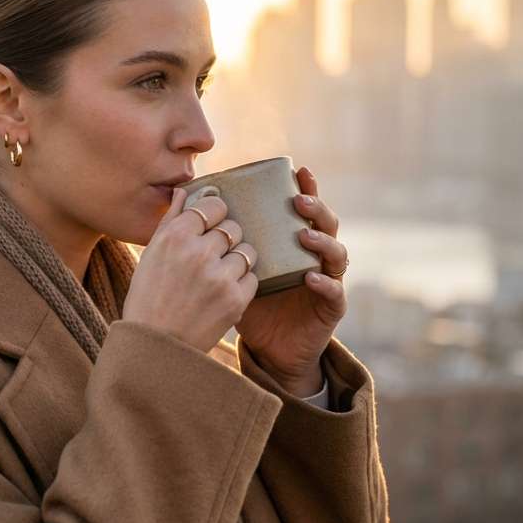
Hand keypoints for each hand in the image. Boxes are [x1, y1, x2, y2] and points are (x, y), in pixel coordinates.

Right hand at [123, 188, 259, 353]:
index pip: (214, 206)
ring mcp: (219, 276)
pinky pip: (253, 278)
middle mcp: (198, 252)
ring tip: (220, 275)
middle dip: (227, 239)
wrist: (155, 345)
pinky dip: (242, 284)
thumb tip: (186, 191)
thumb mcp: (151, 254)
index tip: (212, 224)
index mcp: (175, 236)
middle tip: (214, 255)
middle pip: (233, 228)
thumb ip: (171, 220)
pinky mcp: (235, 299)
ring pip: (247, 251)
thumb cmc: (148, 297)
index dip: (216, 214)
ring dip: (237, 260)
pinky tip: (224, 292)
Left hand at [234, 167, 347, 392]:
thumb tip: (186, 208)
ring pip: (337, 253)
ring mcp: (328, 281)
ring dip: (322, 241)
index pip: (304, 210)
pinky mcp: (332, 308)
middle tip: (298, 199)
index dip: (306, 188)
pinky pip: (335, 292)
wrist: (269, 351)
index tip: (297, 170)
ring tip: (302, 234)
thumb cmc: (250, 306)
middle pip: (326, 223)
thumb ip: (220, 244)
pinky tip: (310, 278)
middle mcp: (315, 257)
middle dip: (315, 207)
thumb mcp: (232, 271)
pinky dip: (324, 283)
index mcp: (294, 244)